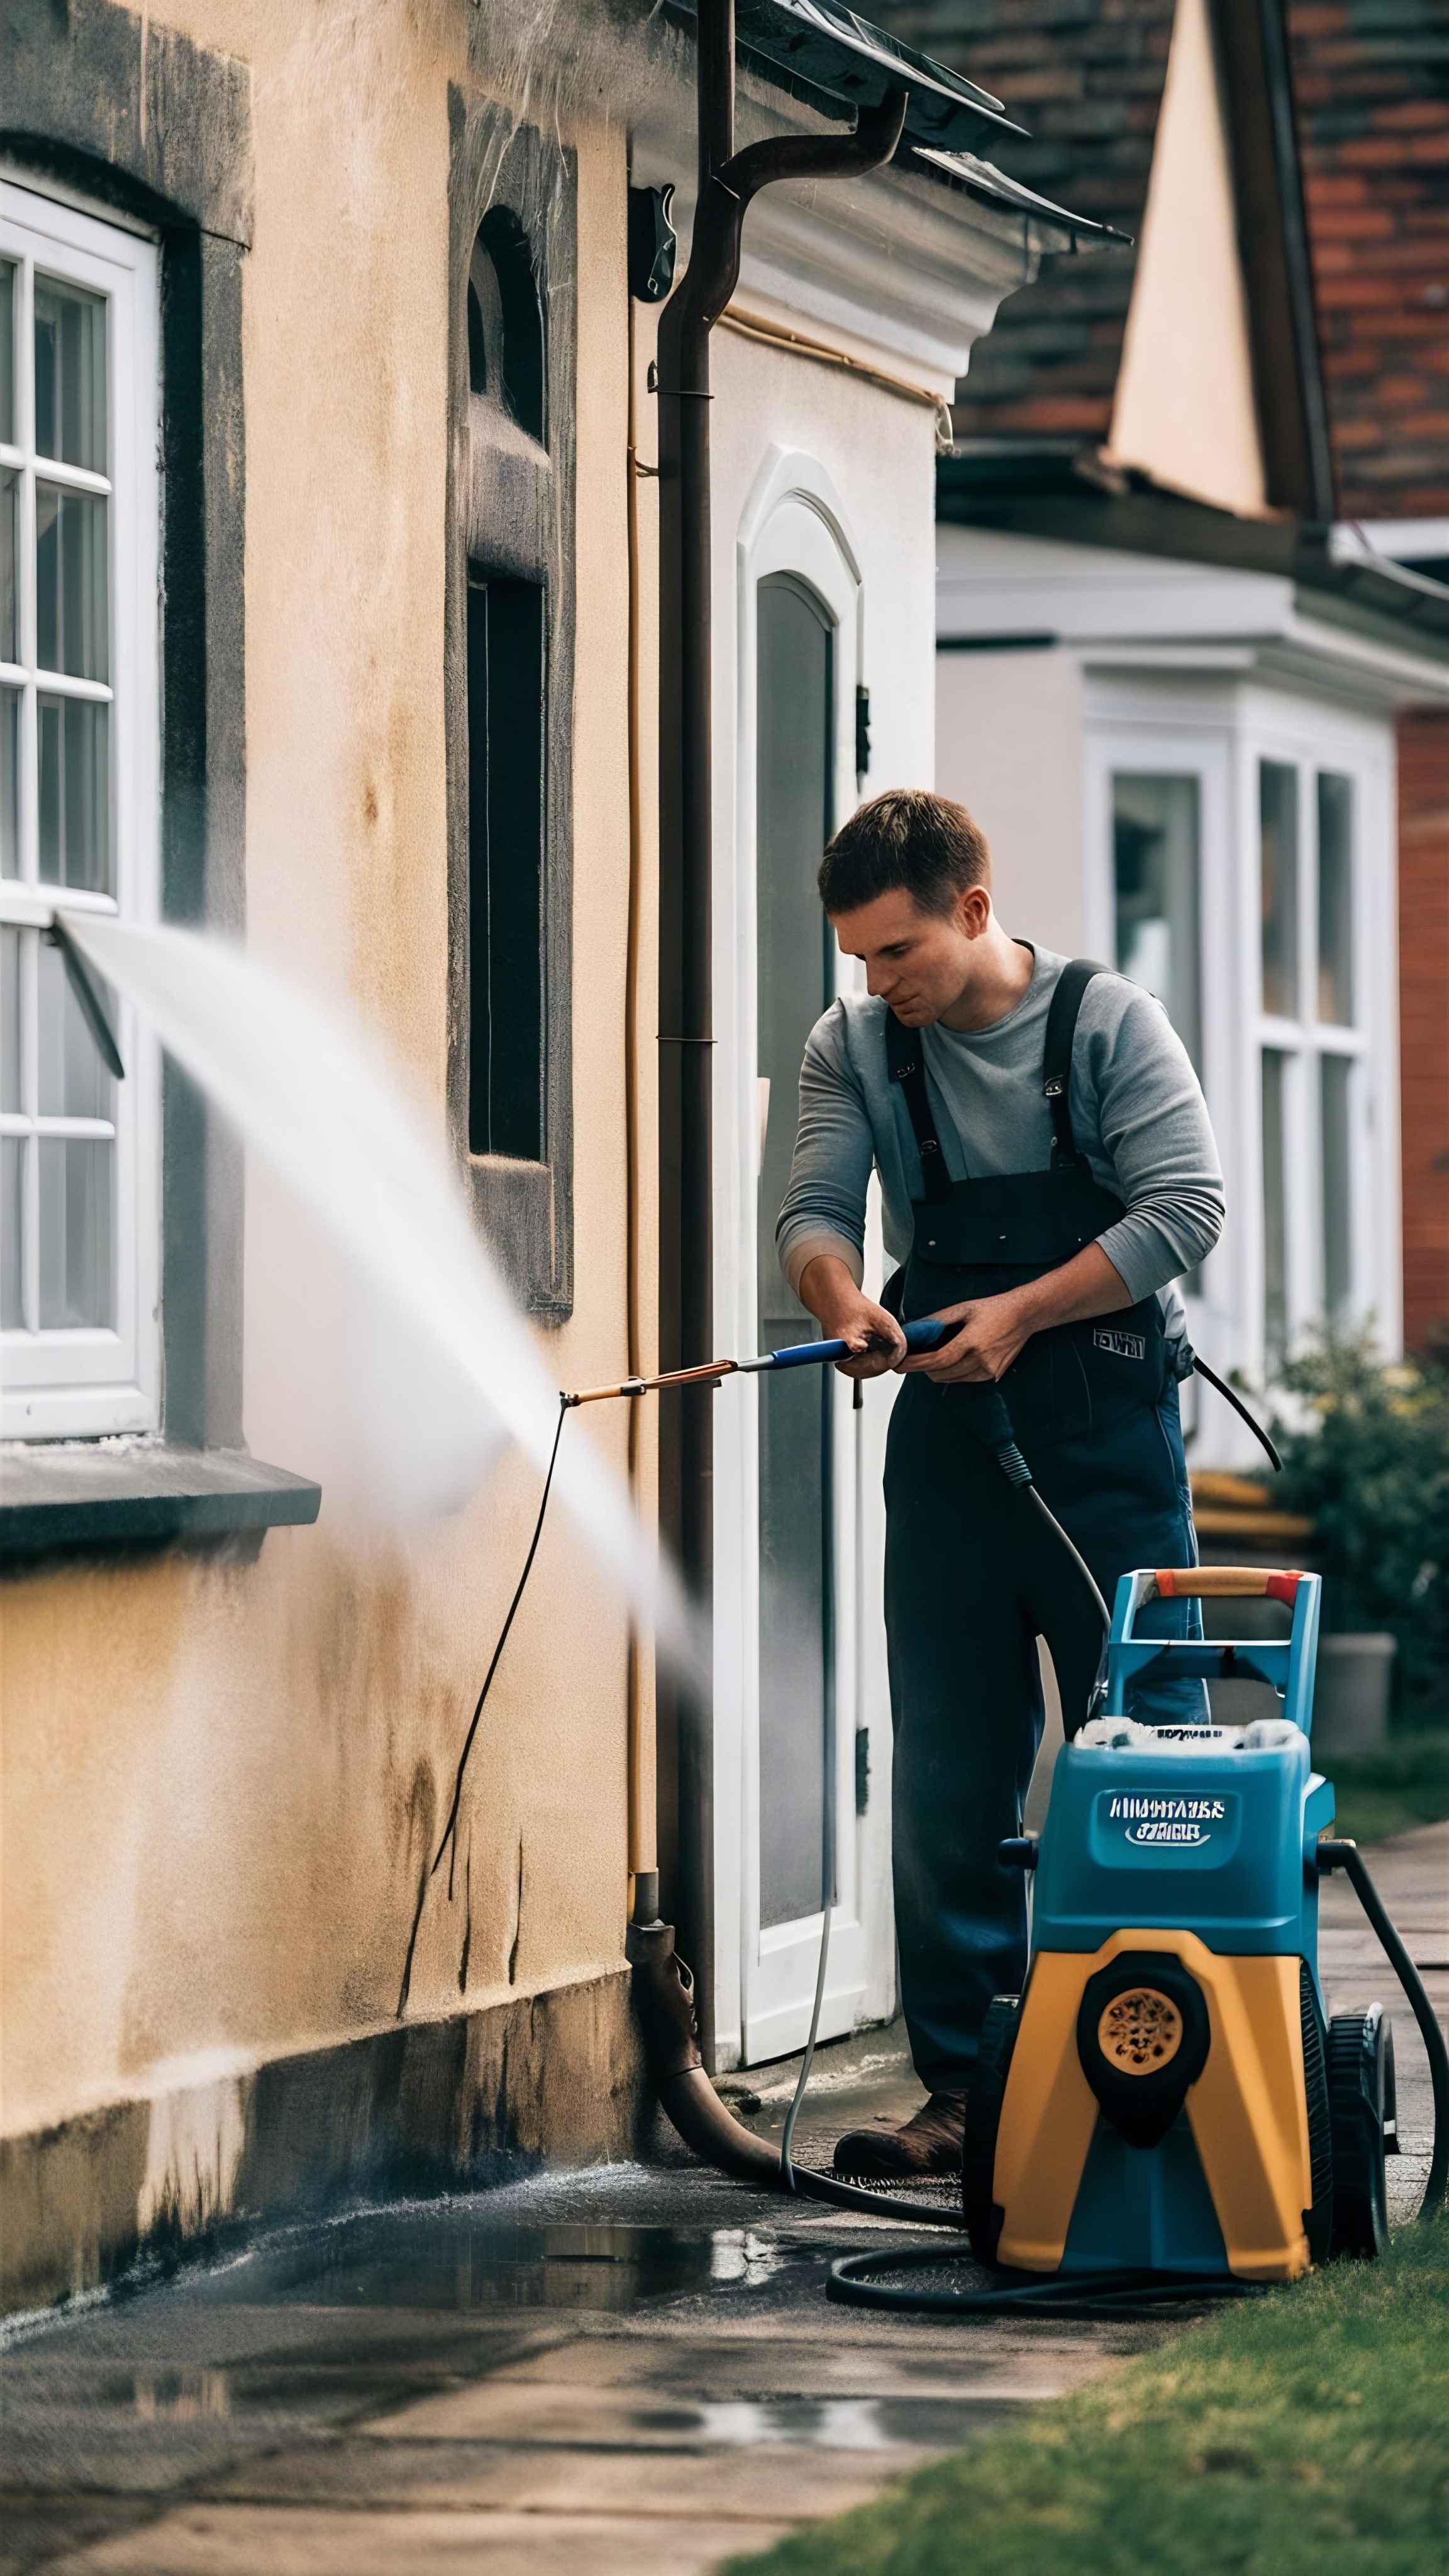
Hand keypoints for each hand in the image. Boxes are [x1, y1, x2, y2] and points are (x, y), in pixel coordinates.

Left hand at [896, 1290, 1033, 1384]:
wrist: (1024, 1316)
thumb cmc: (994, 1308)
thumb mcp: (963, 1308)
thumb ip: (937, 1321)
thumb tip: (913, 1330)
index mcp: (971, 1341)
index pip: (936, 1360)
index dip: (915, 1364)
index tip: (899, 1364)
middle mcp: (981, 1360)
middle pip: (941, 1374)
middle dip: (922, 1368)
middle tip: (912, 1359)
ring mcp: (989, 1371)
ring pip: (951, 1380)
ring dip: (937, 1372)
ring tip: (932, 1357)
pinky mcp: (993, 1376)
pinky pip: (964, 1380)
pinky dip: (953, 1373)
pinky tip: (953, 1360)